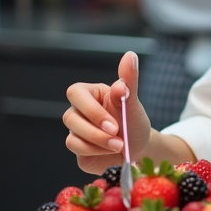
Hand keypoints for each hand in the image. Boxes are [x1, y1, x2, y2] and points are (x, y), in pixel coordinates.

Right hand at [64, 51, 149, 173]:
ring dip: (99, 145)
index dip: (91, 110)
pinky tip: (111, 153)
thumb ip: (129, 80)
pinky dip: (97, 155)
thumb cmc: (133, 121)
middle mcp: (78, 112)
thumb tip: (130, 56)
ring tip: (120, 146)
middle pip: (70, 118)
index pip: (75, 93)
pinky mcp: (79, 151)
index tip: (113, 124)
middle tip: (119, 139)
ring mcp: (76, 132)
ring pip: (72, 139)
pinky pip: (78, 153)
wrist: (140, 146)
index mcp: (89, 95)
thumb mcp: (133, 101)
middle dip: (96, 132)